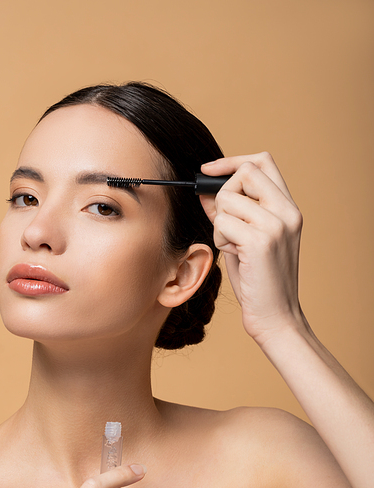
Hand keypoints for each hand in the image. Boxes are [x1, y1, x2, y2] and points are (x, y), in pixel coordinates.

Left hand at [199, 153, 303, 347]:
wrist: (275, 317)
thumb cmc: (259, 282)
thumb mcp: (245, 240)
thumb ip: (230, 212)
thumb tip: (206, 189)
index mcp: (289, 209)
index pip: (262, 162)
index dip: (231, 162)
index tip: (208, 171)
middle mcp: (287, 212)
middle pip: (245, 173)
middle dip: (223, 195)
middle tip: (226, 225)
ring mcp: (276, 225)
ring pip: (227, 200)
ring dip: (219, 225)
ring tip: (233, 247)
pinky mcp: (260, 241)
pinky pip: (222, 223)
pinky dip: (220, 239)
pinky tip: (234, 255)